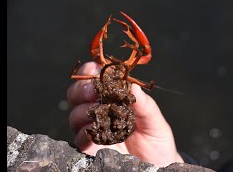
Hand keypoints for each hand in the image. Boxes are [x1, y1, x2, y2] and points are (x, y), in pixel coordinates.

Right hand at [67, 61, 183, 166]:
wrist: (157, 165)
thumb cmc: (156, 139)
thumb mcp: (155, 121)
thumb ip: (145, 105)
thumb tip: (133, 86)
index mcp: (114, 97)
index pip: (96, 78)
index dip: (92, 71)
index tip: (97, 70)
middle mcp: (100, 110)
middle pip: (78, 93)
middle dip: (82, 88)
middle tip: (93, 91)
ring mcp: (93, 128)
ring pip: (75, 114)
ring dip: (82, 111)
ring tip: (96, 112)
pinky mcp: (91, 148)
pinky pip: (79, 139)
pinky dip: (83, 134)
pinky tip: (92, 134)